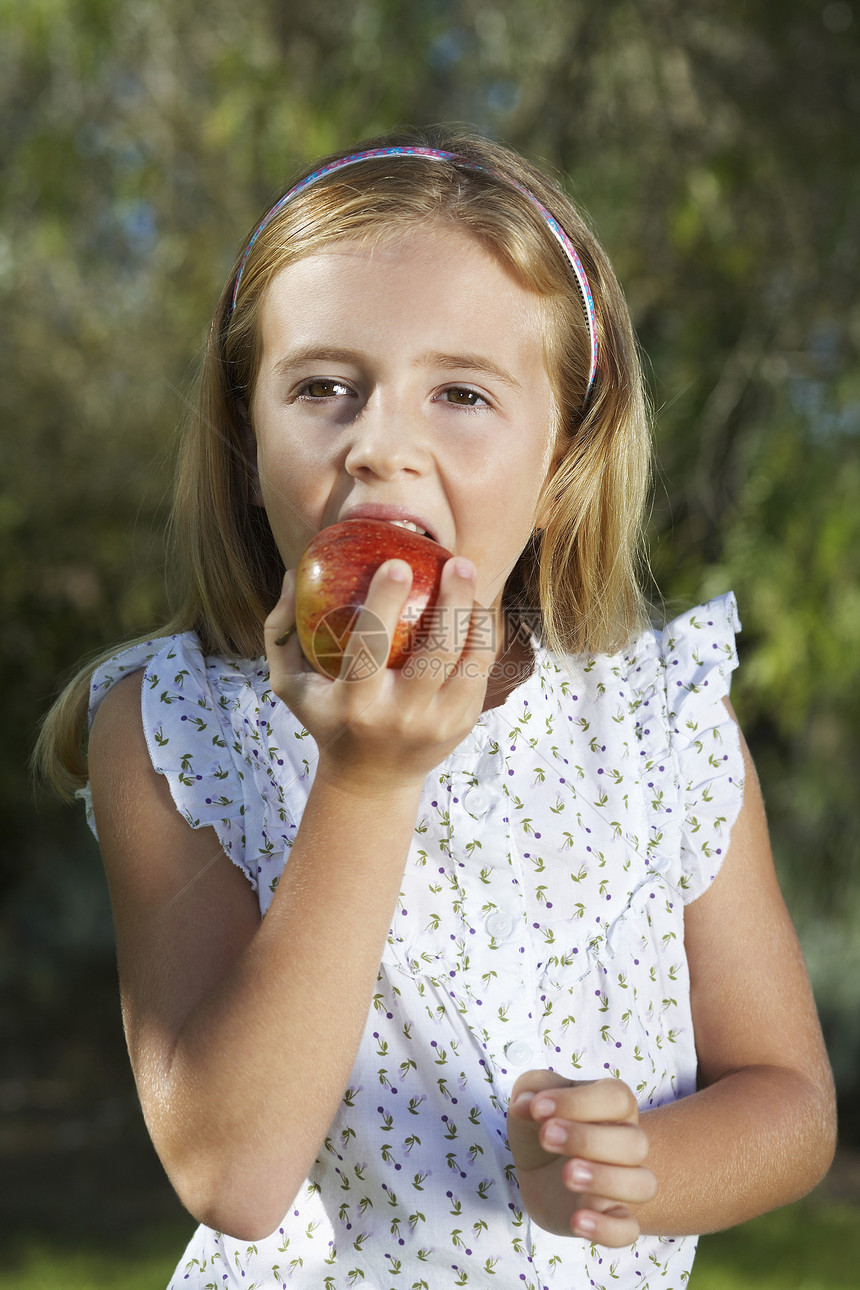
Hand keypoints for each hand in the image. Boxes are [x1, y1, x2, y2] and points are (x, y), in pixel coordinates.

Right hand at [264, 556, 494, 791]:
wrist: (371, 781)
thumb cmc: (328, 718)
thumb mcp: (292, 686)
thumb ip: (280, 633)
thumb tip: (293, 574)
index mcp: (356, 703)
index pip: (371, 647)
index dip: (385, 602)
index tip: (397, 564)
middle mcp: (401, 715)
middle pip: (437, 652)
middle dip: (453, 601)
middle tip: (458, 563)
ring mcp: (438, 723)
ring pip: (471, 661)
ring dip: (476, 615)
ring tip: (470, 576)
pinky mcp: (463, 723)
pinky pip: (482, 670)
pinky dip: (484, 635)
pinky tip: (477, 606)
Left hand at [507, 1071, 655, 1246]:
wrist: (540, 1167)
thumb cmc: (544, 1122)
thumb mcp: (532, 1097)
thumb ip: (532, 1090)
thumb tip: (527, 1104)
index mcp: (613, 1106)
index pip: (616, 1098)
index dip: (578, 1101)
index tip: (537, 1108)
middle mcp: (627, 1142)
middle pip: (634, 1142)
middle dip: (588, 1140)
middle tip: (546, 1137)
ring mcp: (623, 1183)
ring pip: (643, 1185)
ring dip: (605, 1180)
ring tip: (567, 1175)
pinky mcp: (610, 1217)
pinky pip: (628, 1230)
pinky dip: (607, 1229)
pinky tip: (576, 1221)